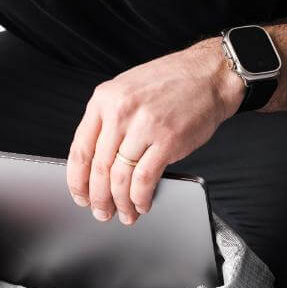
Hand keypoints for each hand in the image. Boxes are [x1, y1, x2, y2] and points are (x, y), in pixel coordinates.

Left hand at [66, 37, 243, 224]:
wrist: (209, 74)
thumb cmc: (171, 82)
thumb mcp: (127, 90)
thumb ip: (108, 119)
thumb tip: (95, 159)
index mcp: (104, 99)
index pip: (80, 149)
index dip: (77, 180)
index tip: (80, 196)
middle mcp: (120, 112)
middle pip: (99, 167)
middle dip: (98, 197)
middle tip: (101, 212)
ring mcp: (144, 126)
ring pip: (120, 177)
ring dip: (120, 202)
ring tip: (124, 213)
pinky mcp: (167, 141)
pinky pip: (145, 179)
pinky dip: (140, 197)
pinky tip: (142, 203)